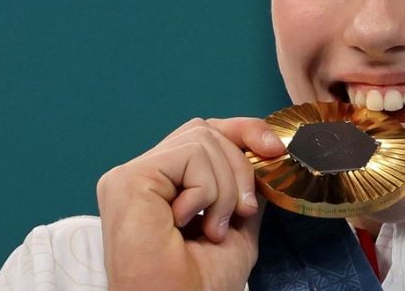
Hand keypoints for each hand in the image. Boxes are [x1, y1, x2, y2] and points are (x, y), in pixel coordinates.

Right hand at [96, 117, 286, 290]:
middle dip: (240, 166)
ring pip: (202, 139)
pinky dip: (206, 190)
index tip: (275, 150)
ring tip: (212, 227)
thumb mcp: (238, 227)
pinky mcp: (129, 179)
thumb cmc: (200, 284)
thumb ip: (243, 189)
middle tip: (241, 211)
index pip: (205, 133)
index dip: (244, 131)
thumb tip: (264, 155)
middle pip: (206, 130)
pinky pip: (190, 155)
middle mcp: (144, 175)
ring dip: (225, 187)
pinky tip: (188, 222)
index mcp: (164, 185)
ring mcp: (132, 175)